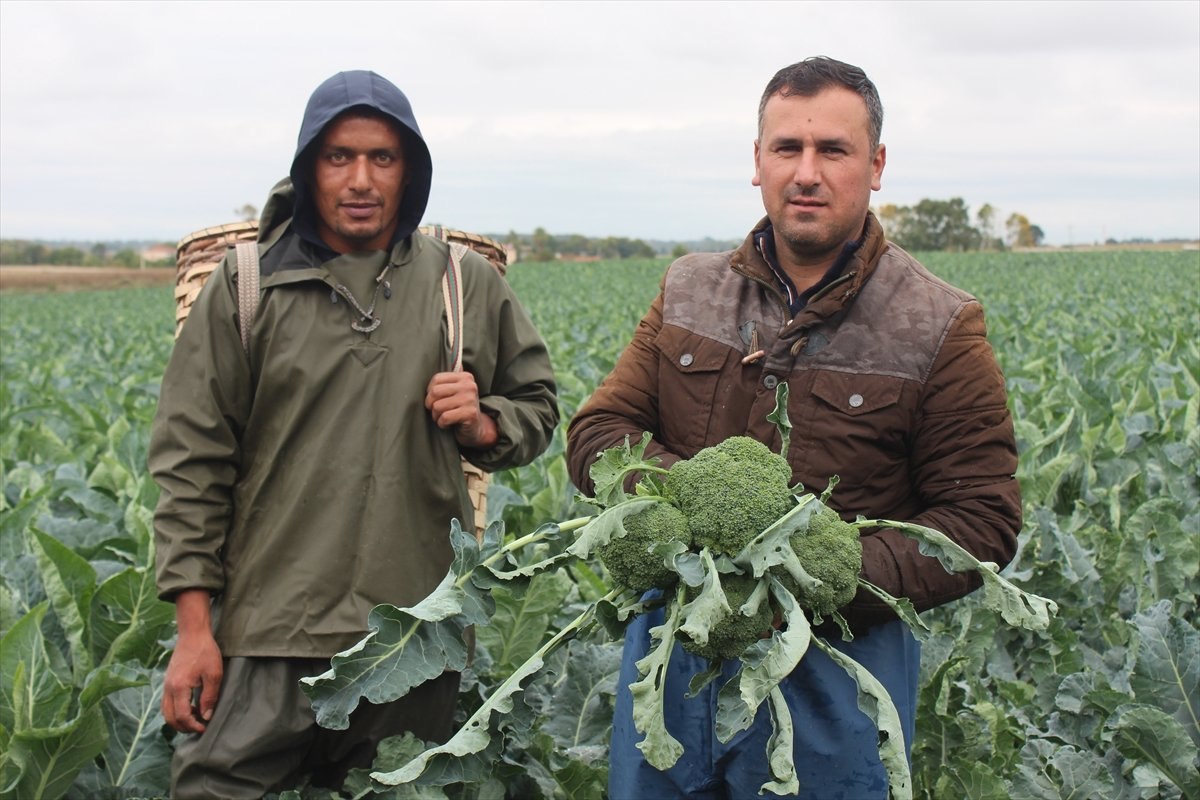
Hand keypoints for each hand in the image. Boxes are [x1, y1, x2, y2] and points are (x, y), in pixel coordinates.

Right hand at [162, 589, 222, 733]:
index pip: (182, 716)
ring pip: (166, 712)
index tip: (205, 728)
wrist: (192, 634)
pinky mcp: (168, 682)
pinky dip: (176, 711)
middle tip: (199, 728)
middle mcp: (168, 688)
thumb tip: (206, 716)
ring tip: (196, 719)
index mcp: (179, 687)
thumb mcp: (214, 674)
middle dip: (184, 727)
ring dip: (179, 720)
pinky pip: (167, 703)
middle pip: (170, 718)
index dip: (193, 726)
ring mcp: (166, 685)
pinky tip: (191, 708)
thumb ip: (210, 697)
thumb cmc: (205, 652)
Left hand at [425, 371, 498, 448]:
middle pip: (435, 391)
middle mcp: (469, 386)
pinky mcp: (470, 413)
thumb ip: (446, 381)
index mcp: (465, 377)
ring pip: (437, 406)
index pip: (437, 378)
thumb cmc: (460, 409)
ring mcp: (470, 399)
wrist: (475, 429)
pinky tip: (448, 424)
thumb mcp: (455, 391)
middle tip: (436, 411)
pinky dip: (442, 424)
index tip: (435, 400)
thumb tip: (438, 362)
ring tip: (443, 417)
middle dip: (430, 405)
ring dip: (436, 416)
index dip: (430, 392)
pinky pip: (445, 417)